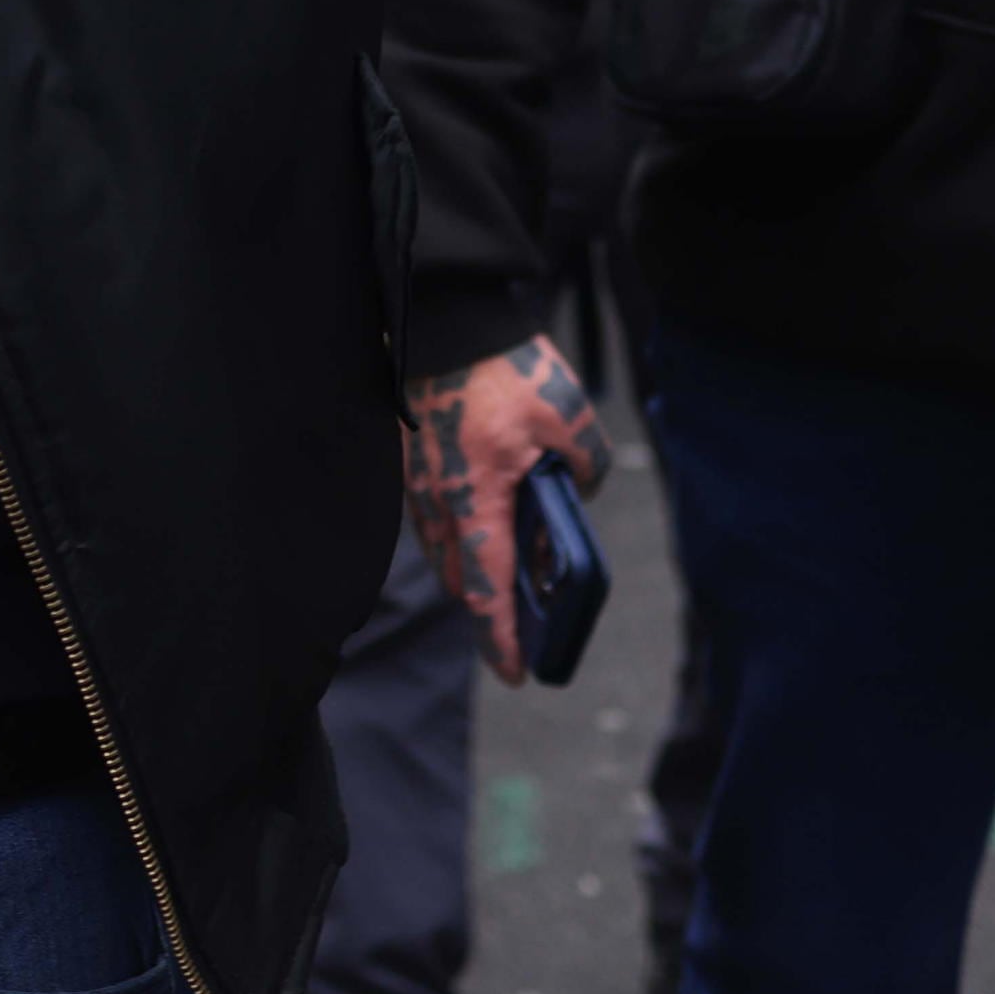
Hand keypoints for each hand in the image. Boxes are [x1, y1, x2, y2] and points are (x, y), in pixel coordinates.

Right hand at [401, 330, 600, 686]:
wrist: (449, 320)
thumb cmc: (507, 369)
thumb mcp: (570, 418)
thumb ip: (584, 467)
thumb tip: (577, 492)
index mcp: (478, 498)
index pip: (487, 590)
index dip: (503, 638)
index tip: (516, 673)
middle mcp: (439, 501)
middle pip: (461, 582)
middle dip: (490, 610)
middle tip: (523, 624)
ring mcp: (417, 484)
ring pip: (443, 554)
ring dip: (473, 573)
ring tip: (508, 573)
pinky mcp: (410, 465)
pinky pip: (431, 521)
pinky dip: (458, 537)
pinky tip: (483, 521)